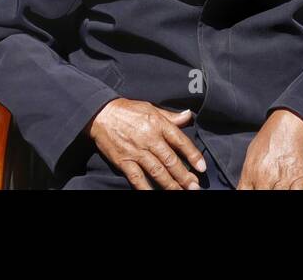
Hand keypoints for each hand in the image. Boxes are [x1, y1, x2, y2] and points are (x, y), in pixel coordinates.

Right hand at [88, 98, 205, 189]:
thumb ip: (170, 116)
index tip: (202, 167)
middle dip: (184, 176)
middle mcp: (149, 138)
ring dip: (170, 184)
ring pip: (157, 171)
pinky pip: (137, 178)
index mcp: (158, 124)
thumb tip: (188, 116)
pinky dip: (146, 188)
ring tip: (181, 192)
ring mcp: (136, 151)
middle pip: (170, 160)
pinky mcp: (124, 161)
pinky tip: (154, 194)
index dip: (193, 155)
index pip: (180, 141)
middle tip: (195, 186)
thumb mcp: (151, 108)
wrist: (100, 114)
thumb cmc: (128, 110)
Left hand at [238, 109, 302, 189]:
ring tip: (278, 187)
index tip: (255, 189)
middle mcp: (265, 180)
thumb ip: (247, 174)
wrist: (291, 123)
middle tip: (268, 187)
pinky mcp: (300, 180)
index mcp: (251, 173)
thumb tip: (245, 188)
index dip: (247, 195)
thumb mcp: (251, 154)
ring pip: (279, 197)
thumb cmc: (270, 136)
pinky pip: (297, 195)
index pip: (243, 194)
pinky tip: (291, 189)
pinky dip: (294, 193)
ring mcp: (283, 181)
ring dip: (278, 193)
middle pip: (261, 196)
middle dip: (264, 193)